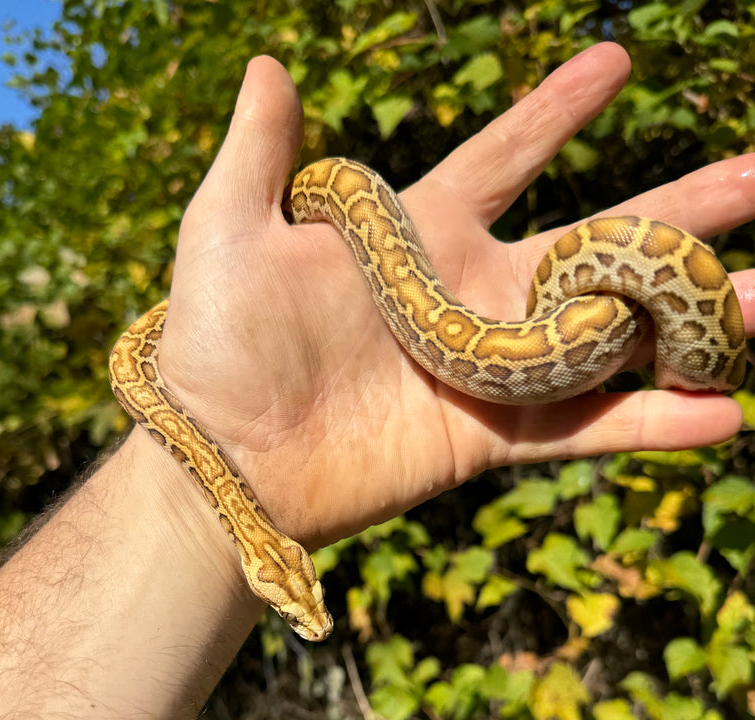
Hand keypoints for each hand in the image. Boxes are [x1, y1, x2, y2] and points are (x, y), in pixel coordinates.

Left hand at [158, 45, 752, 549]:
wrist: (225, 459)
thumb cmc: (216, 342)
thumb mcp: (228, 230)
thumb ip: (261, 154)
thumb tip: (272, 66)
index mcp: (422, 237)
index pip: (507, 158)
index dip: (558, 112)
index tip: (618, 60)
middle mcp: (473, 296)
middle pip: (597, 242)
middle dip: (679, 209)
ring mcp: (490, 370)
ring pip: (614, 337)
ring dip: (697, 321)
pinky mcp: (491, 438)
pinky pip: (586, 428)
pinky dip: (653, 424)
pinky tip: (726, 412)